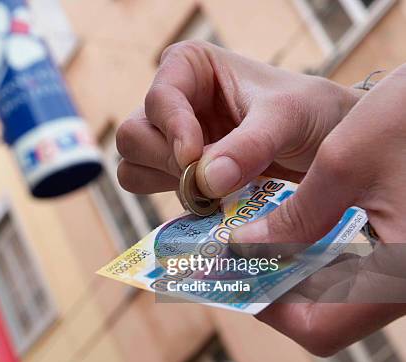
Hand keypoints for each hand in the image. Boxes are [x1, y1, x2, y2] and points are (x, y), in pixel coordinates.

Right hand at [116, 41, 359, 195]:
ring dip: (167, 184)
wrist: (323, 141)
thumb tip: (203, 181)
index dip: (173, 129)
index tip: (195, 156)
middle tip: (206, 180)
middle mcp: (171, 100)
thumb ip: (248, 146)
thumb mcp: (285, 119)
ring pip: (133, 167)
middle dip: (166, 162)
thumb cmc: (308, 112)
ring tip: (214, 189)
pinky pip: (150, 189)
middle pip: (133, 137)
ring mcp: (169, 138)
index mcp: (188, 66)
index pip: (158, 99)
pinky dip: (174, 200)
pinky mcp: (174, 170)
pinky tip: (212, 199)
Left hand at [230, 65, 405, 355]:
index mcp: (399, 274)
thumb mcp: (342, 166)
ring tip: (255, 239)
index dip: (268, 308)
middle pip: (328, 312)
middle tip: (237, 256)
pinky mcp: (404, 244)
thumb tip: (243, 247)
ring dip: (295, 268)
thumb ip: (293, 217)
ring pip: (340, 289)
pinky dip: (320, 252)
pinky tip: (293, 226)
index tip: (235, 277)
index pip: (320, 328)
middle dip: (276, 284)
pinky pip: (358, 265)